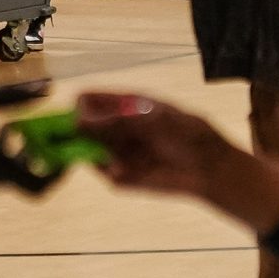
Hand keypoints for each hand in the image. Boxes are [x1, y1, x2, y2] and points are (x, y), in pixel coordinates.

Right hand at [76, 93, 278, 233]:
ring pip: (91, 150)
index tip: (71, 113)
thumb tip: (79, 121)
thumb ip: (116, 120)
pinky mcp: (124, 177)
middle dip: (74, 131)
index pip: (93, 99)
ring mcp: (120, 152)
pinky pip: (105, 172)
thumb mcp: (153, 120)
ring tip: (96, 154)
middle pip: (86, 126)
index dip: (80, 105)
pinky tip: (119, 170)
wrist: (212, 169)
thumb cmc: (188, 135)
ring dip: (88, 152)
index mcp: (128, 105)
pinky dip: (107, 171)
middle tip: (66, 137)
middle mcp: (120, 127)